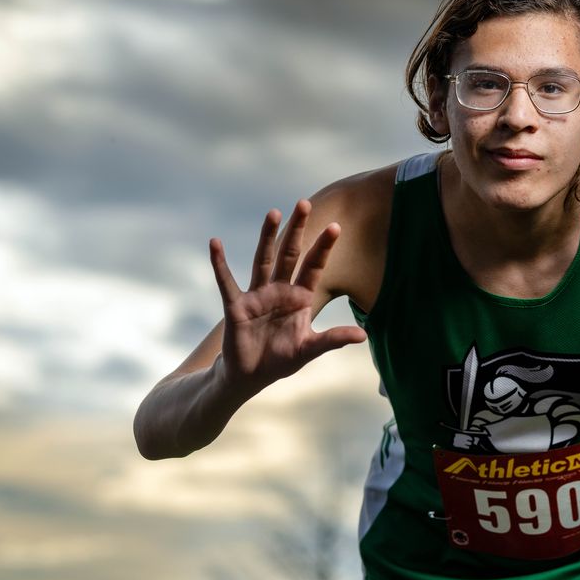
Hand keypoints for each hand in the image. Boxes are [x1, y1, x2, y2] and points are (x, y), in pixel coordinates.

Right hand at [209, 200, 366, 395]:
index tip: (336, 227)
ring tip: (273, 212)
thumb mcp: (309, 349)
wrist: (250, 375)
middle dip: (297, 230)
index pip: (314, 267)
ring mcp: (257, 295)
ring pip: (263, 260)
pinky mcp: (236, 305)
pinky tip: (215, 244)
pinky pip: (227, 281)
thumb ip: (333, 339)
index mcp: (300, 298)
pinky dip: (220, 263)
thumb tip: (364, 336)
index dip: (324, 247)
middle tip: (304, 203)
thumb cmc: (280, 359)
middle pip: (290, 254)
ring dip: (267, 237)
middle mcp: (279, 290)